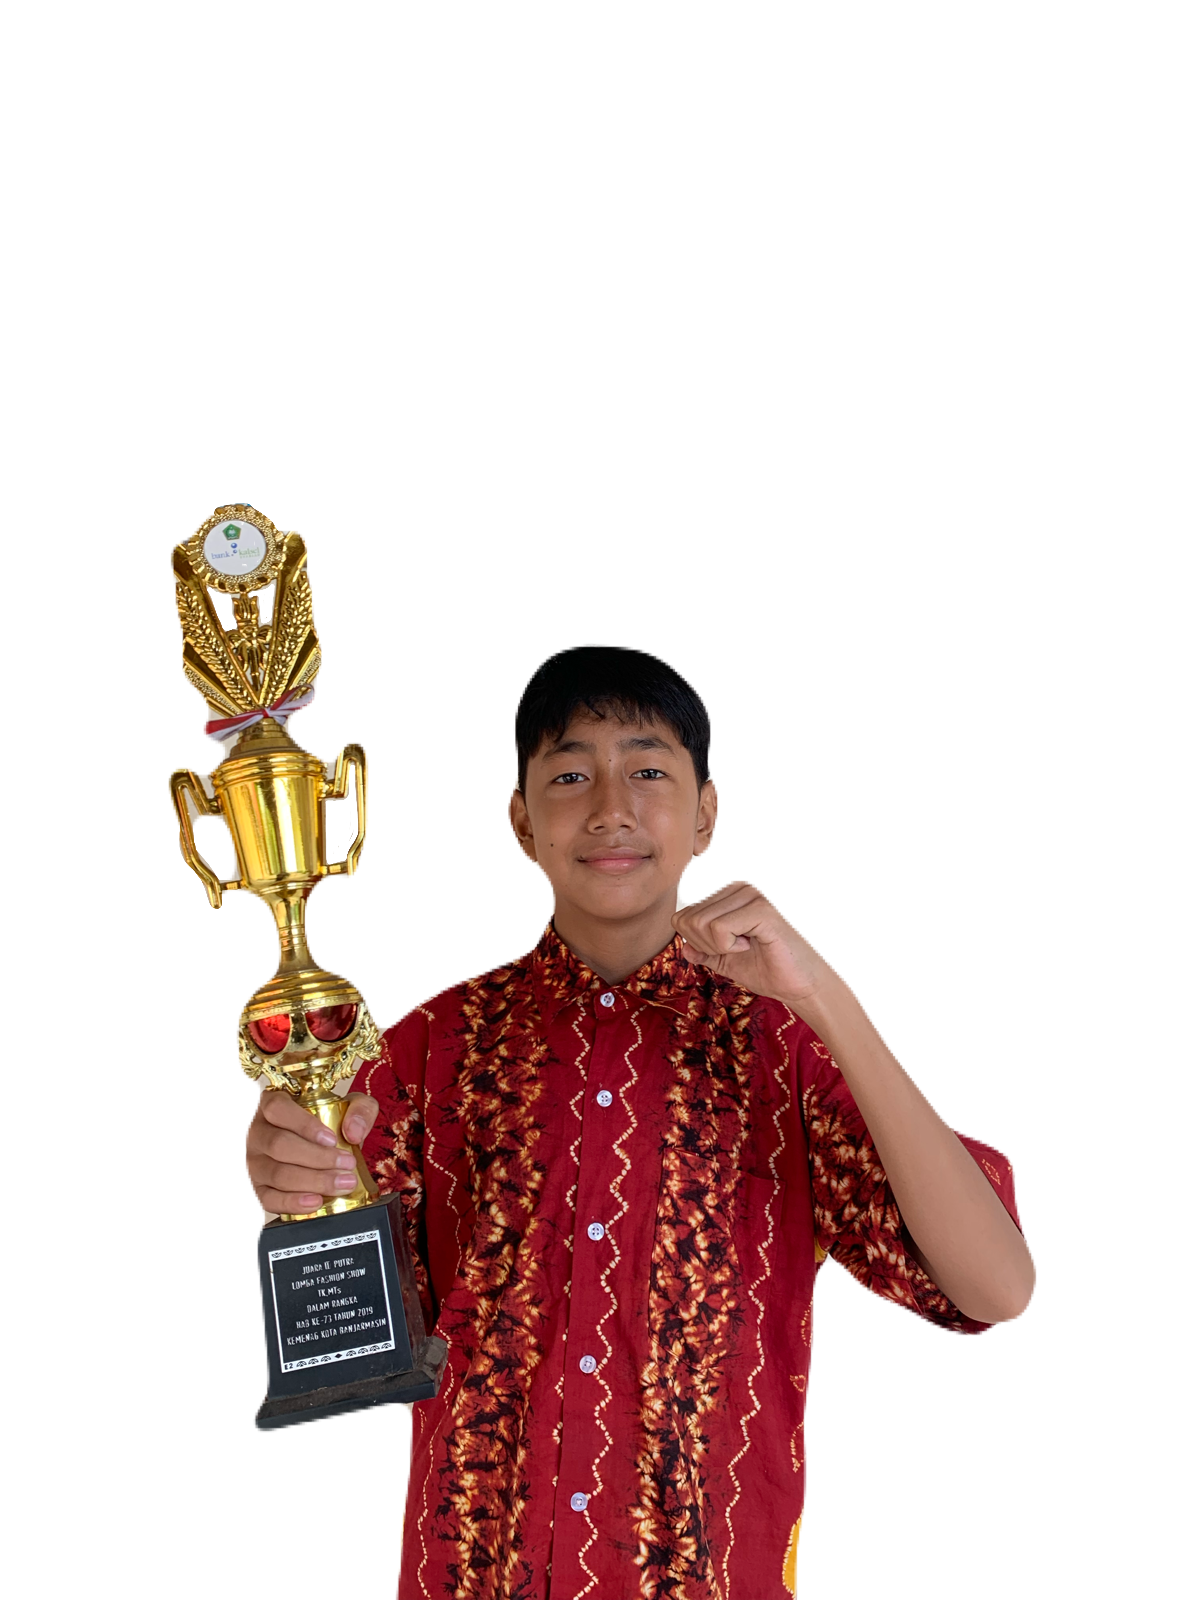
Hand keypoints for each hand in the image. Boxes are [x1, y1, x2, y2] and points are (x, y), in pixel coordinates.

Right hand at [245, 1089, 378, 1214]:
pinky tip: (316, 1201)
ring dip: (312, 1181)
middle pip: (278, 1144)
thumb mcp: (352, 1106)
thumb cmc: (331, 1123)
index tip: (332, 1139)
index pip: (277, 1108)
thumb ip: (360, 1109)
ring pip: (276, 1173)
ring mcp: (252, 1161)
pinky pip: (267, 1199)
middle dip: (317, 1158)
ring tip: (341, 1184)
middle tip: (347, 1165)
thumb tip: (353, 1132)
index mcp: (270, 1104)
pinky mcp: (256, 1188)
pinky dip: (292, 1202)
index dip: (303, 1124)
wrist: (325, 1148)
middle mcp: (256, 1132)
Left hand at [671, 880, 839, 1014]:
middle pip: (688, 920)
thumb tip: (683, 946)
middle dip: (706, 946)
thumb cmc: (768, 968)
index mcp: (728, 893)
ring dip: (719, 947)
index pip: (681, 917)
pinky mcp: (761, 908)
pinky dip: (729, 947)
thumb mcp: (726, 960)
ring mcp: (751, 893)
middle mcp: (738, 886)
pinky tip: (751, 945)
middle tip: (738, 949)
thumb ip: (704, 951)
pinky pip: (719, 928)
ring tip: (746, 946)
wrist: (800, 984)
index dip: (697, 943)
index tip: (727, 948)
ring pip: (701, 923)